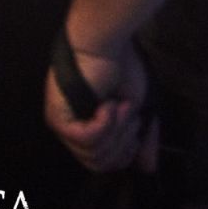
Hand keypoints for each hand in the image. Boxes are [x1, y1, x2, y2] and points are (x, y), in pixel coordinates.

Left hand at [44, 41, 157, 176]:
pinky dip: (104, 124)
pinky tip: (108, 105)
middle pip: (98, 164)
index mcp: (86, 127)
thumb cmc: (121, 65)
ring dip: (116, 130)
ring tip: (120, 105)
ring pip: (93, 156)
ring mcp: (63, 126)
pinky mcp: (59, 119)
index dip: (123, 154)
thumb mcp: (139, 105)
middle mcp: (71, 130)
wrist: (105, 40)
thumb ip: (143, 136)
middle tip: (130, 115)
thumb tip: (148, 168)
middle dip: (122, 143)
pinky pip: (86, 140)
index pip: (102, 162)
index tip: (137, 129)